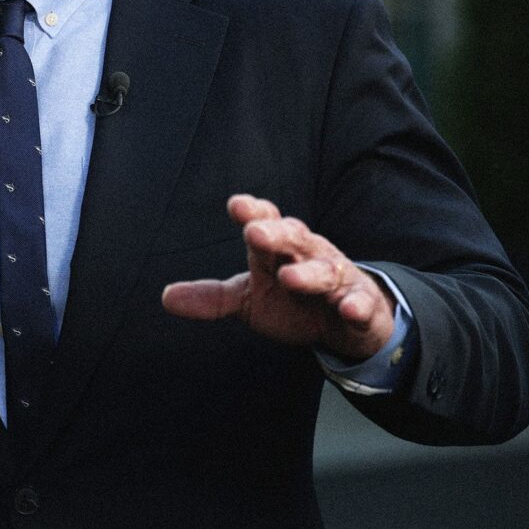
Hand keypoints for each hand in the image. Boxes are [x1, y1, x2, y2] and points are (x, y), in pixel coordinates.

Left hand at [161, 194, 395, 361]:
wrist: (345, 323)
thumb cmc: (291, 300)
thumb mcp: (248, 298)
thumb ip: (211, 297)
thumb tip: (166, 297)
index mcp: (277, 248)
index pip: (265, 222)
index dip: (253, 213)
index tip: (236, 206)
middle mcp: (307, 254)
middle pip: (293, 237)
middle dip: (275, 233)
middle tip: (255, 233)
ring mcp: (336, 278)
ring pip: (324, 270)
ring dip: (308, 273)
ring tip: (290, 277)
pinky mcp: (361, 305)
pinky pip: (361, 304)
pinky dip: (356, 306)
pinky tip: (349, 309)